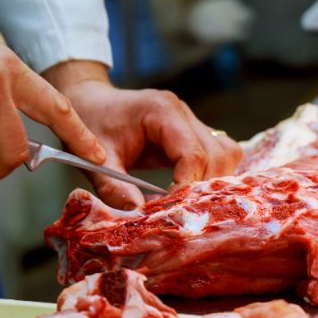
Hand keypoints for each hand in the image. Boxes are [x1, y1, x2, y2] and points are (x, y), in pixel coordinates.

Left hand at [44, 61, 242, 208]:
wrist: (91, 102)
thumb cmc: (91, 123)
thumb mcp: (96, 159)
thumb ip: (113, 187)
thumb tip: (137, 215)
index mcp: (162, 111)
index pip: (192, 153)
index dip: (187, 186)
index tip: (172, 210)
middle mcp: (184, 114)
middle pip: (218, 154)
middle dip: (204, 187)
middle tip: (182, 211)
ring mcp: (193, 122)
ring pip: (227, 154)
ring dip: (214, 182)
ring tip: (189, 204)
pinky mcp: (194, 133)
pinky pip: (220, 154)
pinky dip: (213, 176)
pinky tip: (193, 193)